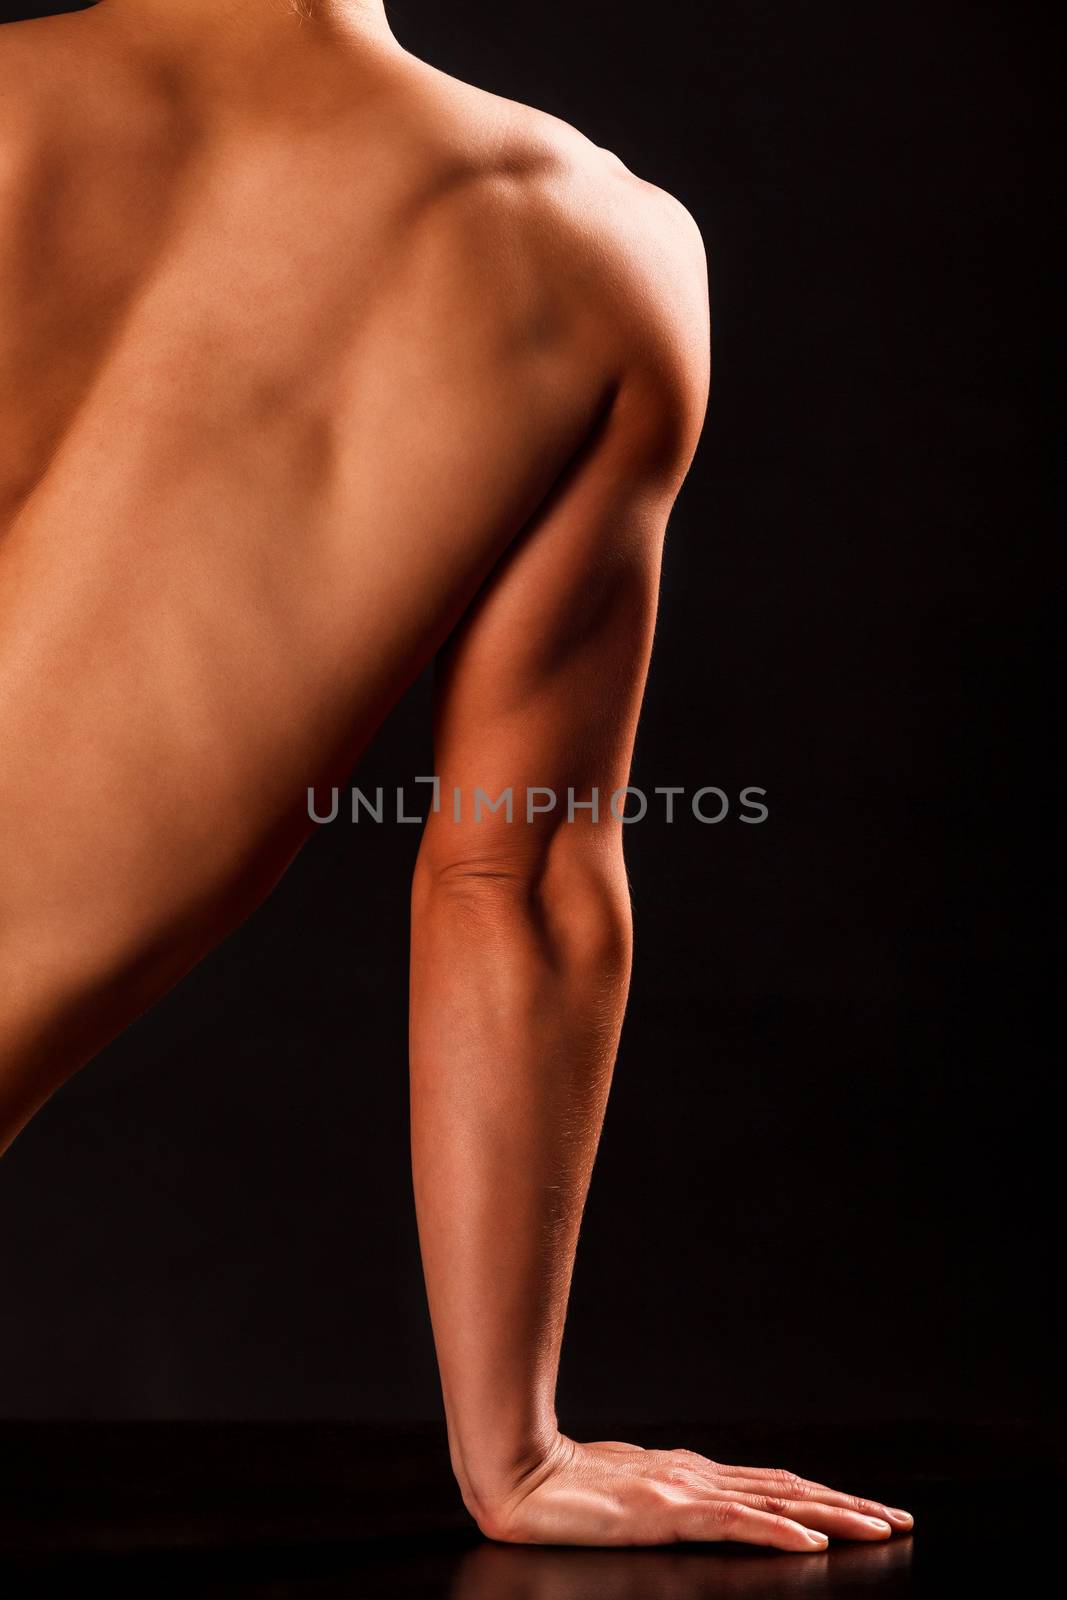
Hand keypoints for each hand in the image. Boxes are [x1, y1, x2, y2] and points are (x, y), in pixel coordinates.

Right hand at [474, 1435, 913, 1548]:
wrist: (517, 1473)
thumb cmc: (561, 1489)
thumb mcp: (625, 1497)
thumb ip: (663, 1500)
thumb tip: (696, 1509)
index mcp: (690, 1475)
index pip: (773, 1487)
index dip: (824, 1498)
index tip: (868, 1509)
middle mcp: (697, 1476)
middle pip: (789, 1491)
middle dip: (848, 1507)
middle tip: (900, 1520)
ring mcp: (684, 1491)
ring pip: (776, 1503)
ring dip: (834, 1517)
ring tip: (879, 1528)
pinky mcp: (665, 1511)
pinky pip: (734, 1524)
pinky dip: (779, 1531)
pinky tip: (811, 1542)